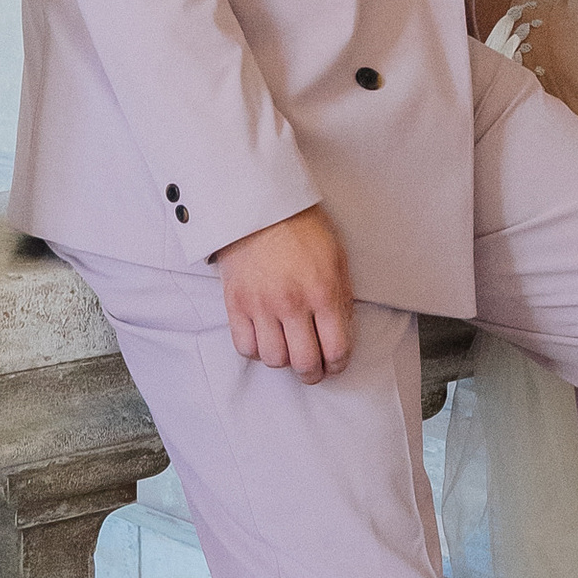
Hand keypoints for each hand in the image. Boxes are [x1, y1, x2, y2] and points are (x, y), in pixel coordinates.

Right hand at [214, 205, 355, 377]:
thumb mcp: (336, 257)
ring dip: (283, 360)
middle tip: (312, 368)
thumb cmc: (301, 227)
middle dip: (312, 373)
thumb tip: (342, 332)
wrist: (258, 204)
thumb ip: (341, 297)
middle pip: (304, 363)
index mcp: (323, 291)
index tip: (334, 364)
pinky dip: (256, 350)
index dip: (337, 365)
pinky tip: (264, 338)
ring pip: (273, 360)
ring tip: (287, 348)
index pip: (335, 350)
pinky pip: (245, 346)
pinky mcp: (235, 303)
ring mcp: (261, 305)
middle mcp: (292, 303)